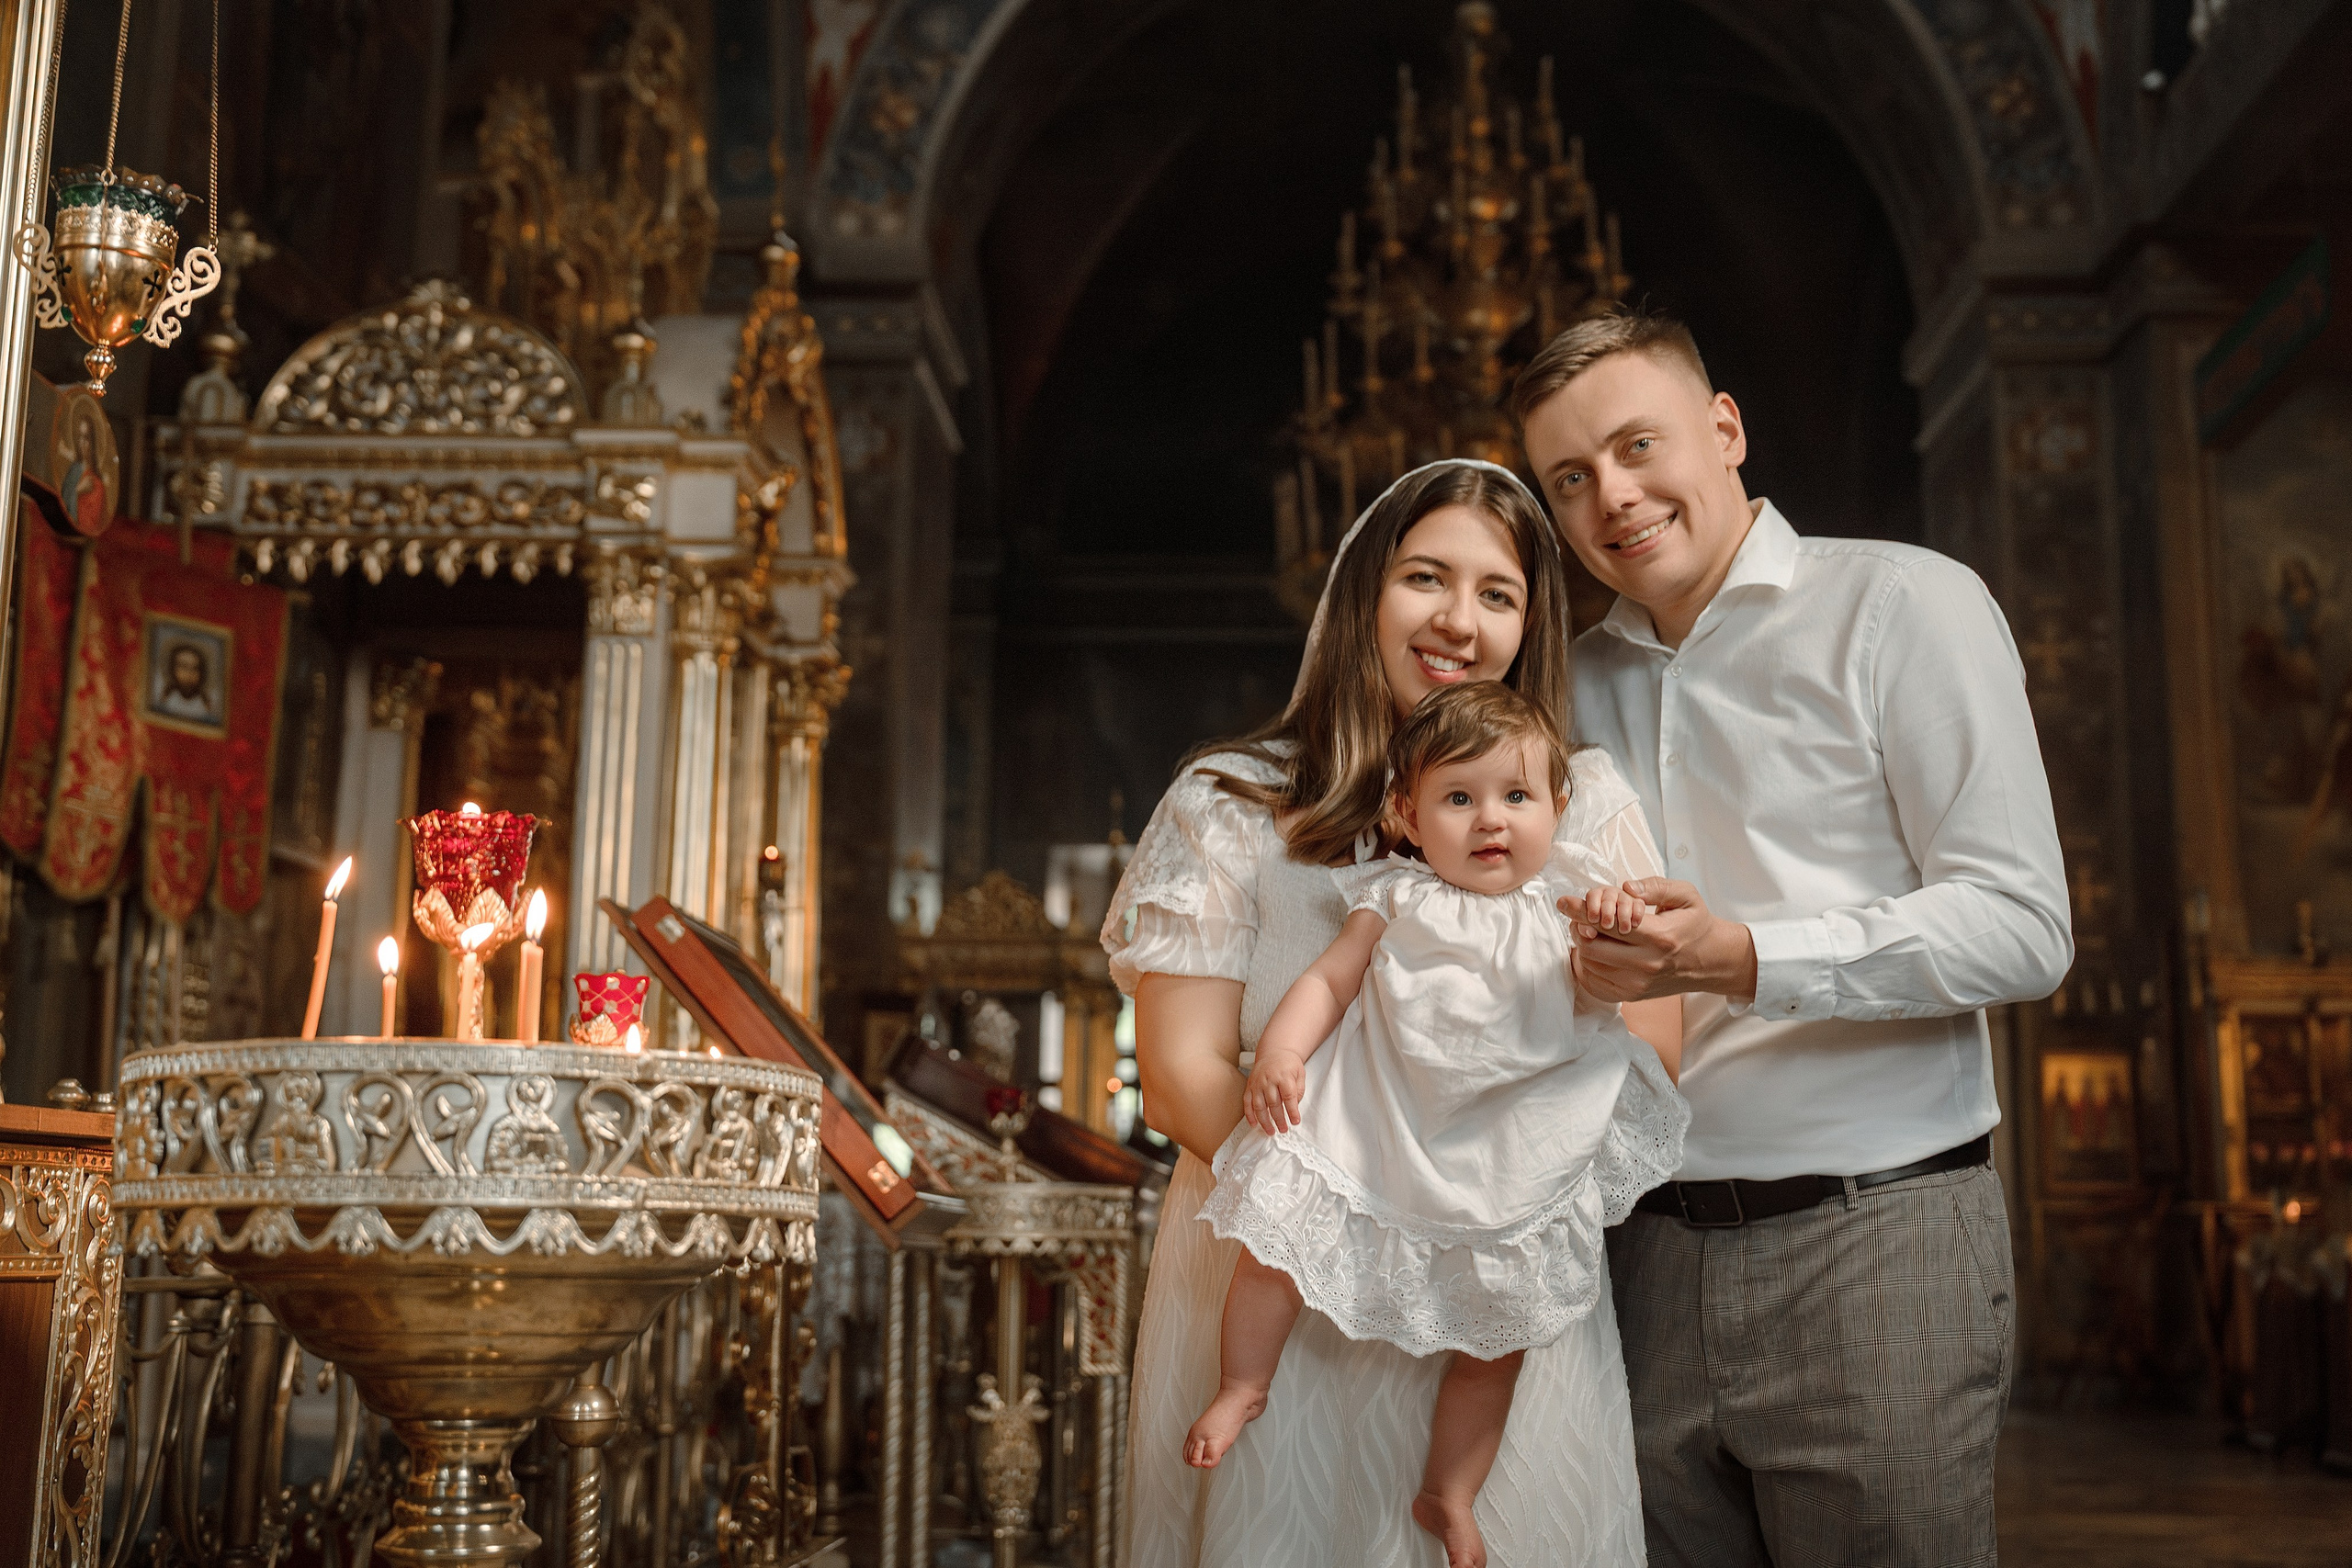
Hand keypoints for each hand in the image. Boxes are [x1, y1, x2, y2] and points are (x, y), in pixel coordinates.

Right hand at [1242, 1051, 1306, 1134]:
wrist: (1274, 1052)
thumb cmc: (1288, 1064)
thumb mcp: (1300, 1074)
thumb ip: (1298, 1091)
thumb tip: (1294, 1107)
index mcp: (1284, 1076)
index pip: (1289, 1097)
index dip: (1292, 1111)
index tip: (1295, 1122)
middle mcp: (1269, 1080)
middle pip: (1273, 1103)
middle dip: (1279, 1119)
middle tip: (1283, 1129)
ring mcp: (1257, 1083)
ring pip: (1259, 1105)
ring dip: (1264, 1121)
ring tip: (1270, 1131)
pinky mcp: (1250, 1086)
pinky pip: (1247, 1102)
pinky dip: (1249, 1115)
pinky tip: (1254, 1124)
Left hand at [1564, 878, 1757, 1003]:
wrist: (1711, 961)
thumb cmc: (1694, 924)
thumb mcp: (1686, 896)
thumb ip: (1656, 887)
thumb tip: (1625, 888)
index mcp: (1660, 937)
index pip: (1609, 924)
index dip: (1581, 911)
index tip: (1564, 901)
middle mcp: (1647, 965)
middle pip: (1593, 946)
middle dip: (1579, 927)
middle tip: (1579, 916)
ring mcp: (1638, 985)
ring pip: (1590, 964)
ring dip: (1582, 945)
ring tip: (1589, 930)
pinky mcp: (1633, 996)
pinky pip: (1594, 983)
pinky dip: (1587, 966)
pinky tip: (1593, 950)